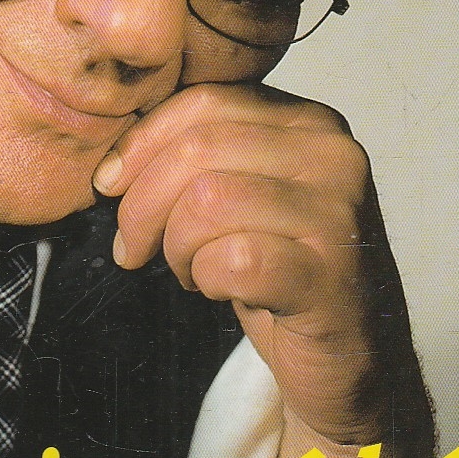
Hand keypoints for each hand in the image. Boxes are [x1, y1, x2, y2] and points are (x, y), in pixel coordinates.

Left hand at [92, 82, 432, 457]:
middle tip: (133, 248)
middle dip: (144, 203)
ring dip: (176, 245)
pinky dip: (207, 279)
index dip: (140, 143)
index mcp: (308, 122)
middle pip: (198, 147)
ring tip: (189, 269)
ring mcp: (337, 214)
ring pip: (208, 200)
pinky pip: (234, 260)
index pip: (204, 101)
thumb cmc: (280, 268)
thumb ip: (198, 155)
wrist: (349, 355)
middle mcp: (332, 154)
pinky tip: (220, 290)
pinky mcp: (330, 276)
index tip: (109, 185)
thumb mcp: (243, 192)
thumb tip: (113, 163)